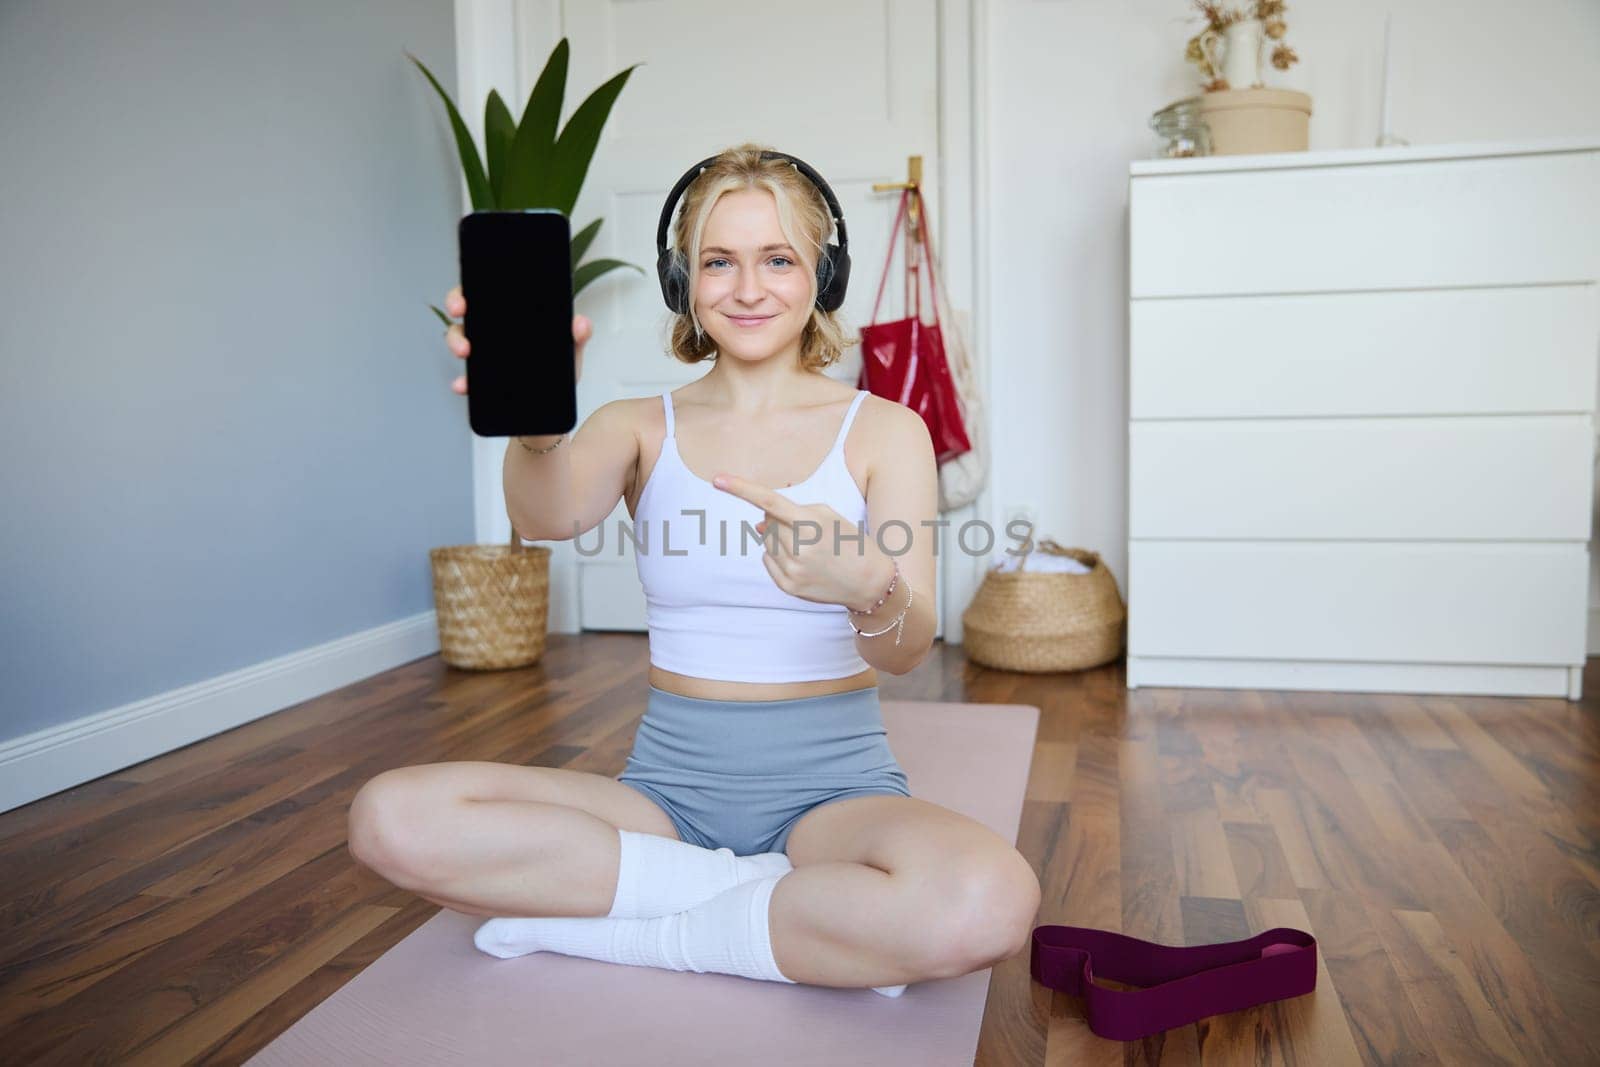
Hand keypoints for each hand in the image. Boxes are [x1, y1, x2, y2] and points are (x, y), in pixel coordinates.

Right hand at [443, 284, 593, 395]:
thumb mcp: (570, 353)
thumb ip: (577, 337)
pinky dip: (463, 381)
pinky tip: (463, 385)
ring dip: (456, 342)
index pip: (486, 293)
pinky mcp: (480, 383)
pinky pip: (466, 378)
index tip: (468, 290)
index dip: (472, 287)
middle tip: (459, 310)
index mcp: (511, 319)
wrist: (552, 413)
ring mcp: (483, 357)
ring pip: (459, 340)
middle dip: (455, 304)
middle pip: (467, 311)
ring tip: (464, 351)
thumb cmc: (557, 375)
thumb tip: (581, 324)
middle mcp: (491, 334)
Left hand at [712, 473, 889, 608]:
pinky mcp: (788, 587)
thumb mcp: (828, 516)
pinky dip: (778, 556)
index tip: (717, 479)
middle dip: (779, 521)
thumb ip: (791, 512)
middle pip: (767, 522)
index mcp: (811, 524)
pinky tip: (802, 561)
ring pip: (766, 541)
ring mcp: (792, 570)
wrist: (868, 581)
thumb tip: (758, 524)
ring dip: (779, 538)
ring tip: (808, 547)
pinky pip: (767, 560)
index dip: (741, 489)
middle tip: (805, 529)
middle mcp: (799, 548)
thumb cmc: (849, 541)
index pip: (769, 501)